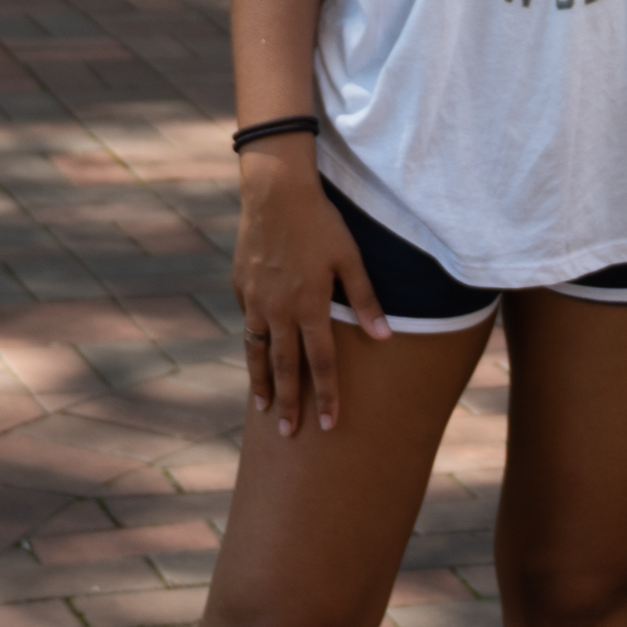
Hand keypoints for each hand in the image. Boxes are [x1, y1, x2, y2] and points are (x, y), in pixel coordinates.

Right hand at [232, 151, 384, 437]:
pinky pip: (249, 322)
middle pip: (285, 367)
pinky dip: (253, 345)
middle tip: (289, 434)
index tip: (328, 425)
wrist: (275, 192)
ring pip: (258, 351)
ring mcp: (256, 300)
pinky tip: (257, 356)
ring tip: (263, 409)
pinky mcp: (242, 287)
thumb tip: (384, 337)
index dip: (326, 395)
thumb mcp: (350, 258)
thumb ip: (366, 300)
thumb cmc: (321, 222)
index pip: (321, 362)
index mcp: (310, 305)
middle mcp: (279, 309)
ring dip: (262, 383)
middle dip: (289, 403)